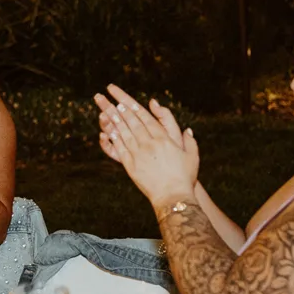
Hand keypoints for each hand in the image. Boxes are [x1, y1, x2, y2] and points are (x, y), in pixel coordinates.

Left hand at [93, 84, 198, 205]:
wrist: (173, 197)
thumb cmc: (185, 177)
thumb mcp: (191, 155)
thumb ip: (189, 140)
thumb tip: (187, 130)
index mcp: (163, 138)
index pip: (144, 116)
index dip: (131, 105)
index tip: (120, 97)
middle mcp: (149, 143)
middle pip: (130, 121)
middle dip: (116, 107)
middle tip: (105, 97)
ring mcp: (138, 154)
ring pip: (122, 132)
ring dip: (112, 120)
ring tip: (102, 108)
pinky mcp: (130, 166)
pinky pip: (119, 149)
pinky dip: (112, 139)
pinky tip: (105, 131)